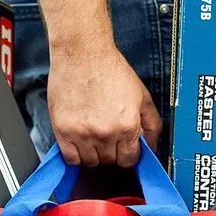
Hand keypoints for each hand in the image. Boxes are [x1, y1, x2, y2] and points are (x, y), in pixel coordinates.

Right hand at [48, 46, 162, 166]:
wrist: (83, 53)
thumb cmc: (110, 70)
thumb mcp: (142, 95)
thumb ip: (152, 124)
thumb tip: (152, 146)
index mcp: (127, 126)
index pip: (129, 160)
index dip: (128, 154)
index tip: (123, 147)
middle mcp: (106, 133)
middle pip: (110, 161)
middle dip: (111, 151)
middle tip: (107, 134)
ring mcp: (83, 134)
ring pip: (91, 162)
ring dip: (93, 153)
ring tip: (93, 134)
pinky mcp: (63, 131)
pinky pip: (71, 158)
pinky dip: (76, 154)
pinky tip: (80, 140)